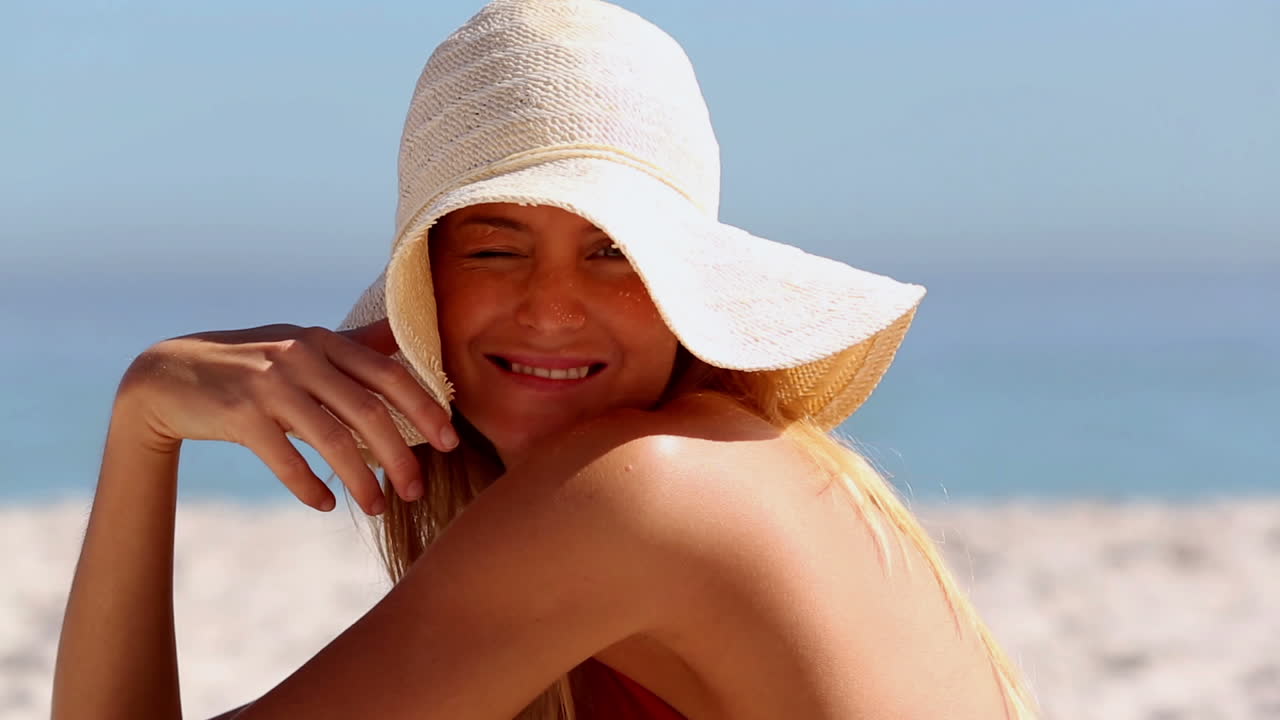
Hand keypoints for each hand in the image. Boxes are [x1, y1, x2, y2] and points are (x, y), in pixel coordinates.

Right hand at [115, 319, 455, 514]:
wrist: (168, 375)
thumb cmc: (249, 364)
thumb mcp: (300, 345)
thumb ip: (351, 346)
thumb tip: (401, 337)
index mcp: (324, 341)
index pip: (390, 374)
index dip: (426, 409)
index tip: (450, 443)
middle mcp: (300, 355)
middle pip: (368, 411)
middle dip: (401, 456)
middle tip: (417, 491)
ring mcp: (269, 383)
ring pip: (332, 439)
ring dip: (361, 480)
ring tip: (378, 509)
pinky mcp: (239, 413)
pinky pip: (286, 458)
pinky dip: (309, 486)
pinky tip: (326, 505)